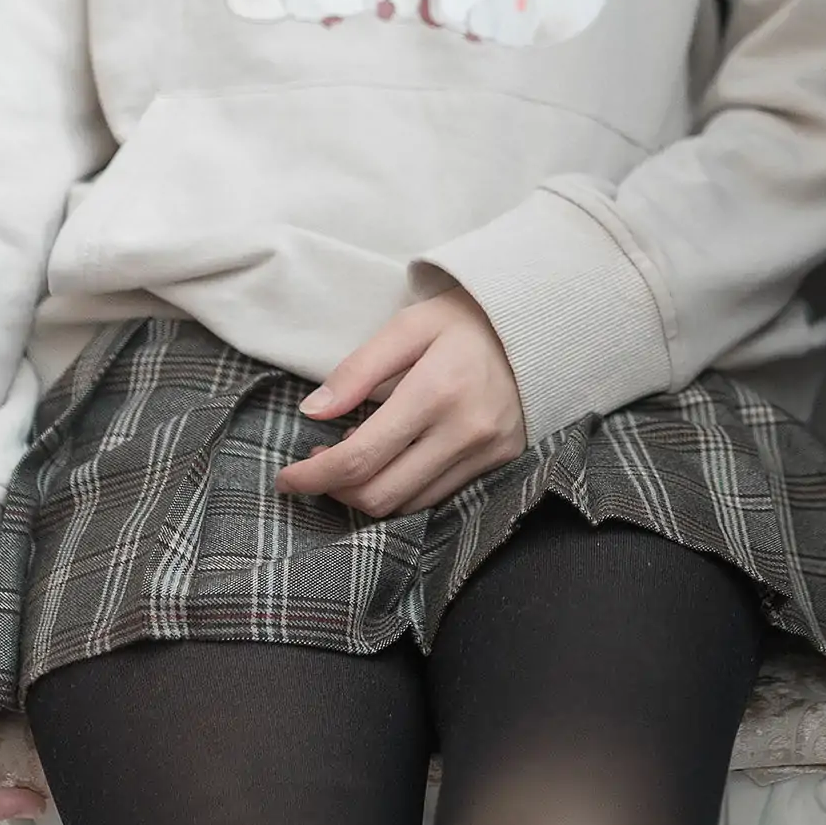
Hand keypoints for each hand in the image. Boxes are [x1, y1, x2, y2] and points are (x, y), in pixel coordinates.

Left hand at [281, 288, 527, 516]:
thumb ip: (357, 370)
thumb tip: (312, 412)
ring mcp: (487, 451)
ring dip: (367, 493)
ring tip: (351, 459)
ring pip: (409, 505)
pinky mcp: (500, 461)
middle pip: (381, 494)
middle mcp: (465, 431)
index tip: (287, 477)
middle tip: (317, 464)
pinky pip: (438, 496)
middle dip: (335, 490)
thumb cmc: (464, 320)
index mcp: (436, 391)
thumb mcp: (407, 326)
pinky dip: (403, 489)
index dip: (314, 476)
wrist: (539, 322)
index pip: (361, 457)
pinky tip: (390, 461)